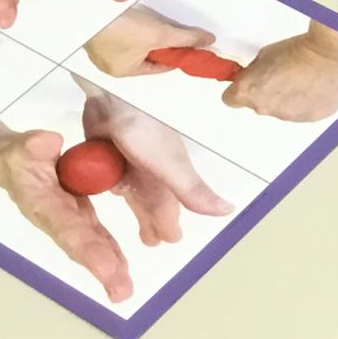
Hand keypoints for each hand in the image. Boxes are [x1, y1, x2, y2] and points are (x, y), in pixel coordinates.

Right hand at [0, 123, 131, 302]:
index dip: (87, 248)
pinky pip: (94, 233)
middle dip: (101, 268)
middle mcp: (55, 217)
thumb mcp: (19, 146)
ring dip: (108, 266)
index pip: (67, 227)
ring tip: (123, 289)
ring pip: (90, 244)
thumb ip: (30, 146)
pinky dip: (109, 251)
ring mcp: (67, 217)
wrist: (6, 161)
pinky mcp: (76, 213)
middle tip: (121, 291)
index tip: (106, 268)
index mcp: (42, 203)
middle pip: (80, 245)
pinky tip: (122, 267)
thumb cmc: (13, 156)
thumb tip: (46, 143)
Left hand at [80, 83, 235, 244]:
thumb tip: (229, 210)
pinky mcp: (109, 154)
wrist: (114, 96)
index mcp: (169, 173)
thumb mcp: (170, 164)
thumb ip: (193, 190)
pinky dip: (116, 186)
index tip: (172, 241)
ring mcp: (129, 161)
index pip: (171, 206)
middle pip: (151, 202)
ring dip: (136, 207)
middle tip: (152, 242)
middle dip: (154, 220)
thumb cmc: (145, 131)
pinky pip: (113, 176)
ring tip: (136, 224)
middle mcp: (151, 169)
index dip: (170, 224)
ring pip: (133, 191)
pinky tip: (113, 191)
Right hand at [85, 4, 214, 77]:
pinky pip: (121, 35)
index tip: (190, 46)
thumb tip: (210, 41)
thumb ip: (185, 38)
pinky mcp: (96, 33)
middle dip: (161, 46)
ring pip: (133, 45)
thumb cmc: (123, 29)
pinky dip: (132, 28)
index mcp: (125, 71)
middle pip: (145, 56)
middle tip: (175, 32)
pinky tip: (137, 18)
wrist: (88, 12)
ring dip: (147, 36)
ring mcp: (100, 49)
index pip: (158, 67)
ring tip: (157, 23)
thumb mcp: (159, 34)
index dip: (176, 56)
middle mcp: (111, 64)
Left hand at [221, 23, 337, 122]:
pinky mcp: (309, 118)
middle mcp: (266, 108)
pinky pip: (301, 112)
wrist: (331, 56)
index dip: (239, 89)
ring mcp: (288, 116)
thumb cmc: (302, 51)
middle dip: (265, 92)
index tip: (246, 82)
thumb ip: (256, 70)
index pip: (230, 99)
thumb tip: (257, 74)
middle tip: (280, 74)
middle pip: (258, 105)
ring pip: (281, 110)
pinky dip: (305, 102)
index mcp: (249, 92)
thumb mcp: (266, 53)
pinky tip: (313, 86)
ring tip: (301, 78)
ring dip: (286, 98)